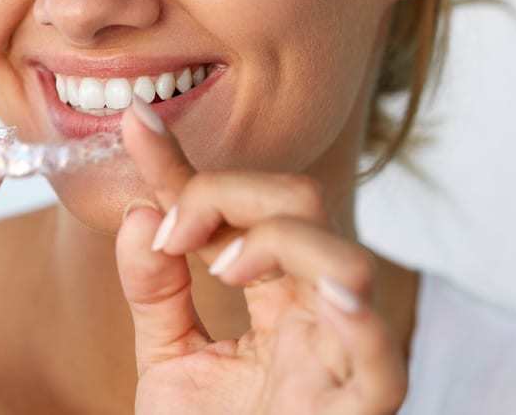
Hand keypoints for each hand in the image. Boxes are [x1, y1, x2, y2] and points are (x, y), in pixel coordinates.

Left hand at [115, 99, 407, 414]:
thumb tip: (137, 210)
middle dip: (231, 196)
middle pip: (302, 207)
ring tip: (221, 267)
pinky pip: (380, 355)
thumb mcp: (168, 358)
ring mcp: (345, 355)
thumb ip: (154, 287)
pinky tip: (312, 293)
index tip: (135, 127)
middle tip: (174, 230)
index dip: (188, 167)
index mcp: (280, 294)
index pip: (243, 208)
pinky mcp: (362, 405)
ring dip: (279, 244)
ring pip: (346, 261)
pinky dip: (355, 317)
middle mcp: (319, 312)